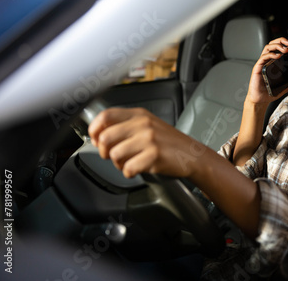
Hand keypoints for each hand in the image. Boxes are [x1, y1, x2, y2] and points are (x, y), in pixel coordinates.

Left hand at [88, 107, 206, 178]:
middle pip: (105, 137)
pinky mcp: (154, 155)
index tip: (95, 138)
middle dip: (104, 151)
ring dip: (119, 164)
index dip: (94, 129)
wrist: (192, 154)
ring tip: (129, 163)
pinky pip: (128, 168)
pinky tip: (138, 169)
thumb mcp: (148, 125)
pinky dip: (129, 173)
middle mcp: (143, 124)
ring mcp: (149, 139)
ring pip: (115, 155)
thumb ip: (126, 125)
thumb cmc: (169, 142)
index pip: (106, 115)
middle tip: (113, 155)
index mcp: (139, 114)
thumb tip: (98, 133)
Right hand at [246, 37, 287, 103]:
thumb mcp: (285, 86)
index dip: (284, 42)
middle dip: (280, 40)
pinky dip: (270, 54)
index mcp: (273, 62)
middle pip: (272, 44)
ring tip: (284, 48)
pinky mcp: (258, 68)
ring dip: (276, 45)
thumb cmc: (270, 92)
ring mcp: (262, 64)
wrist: (261, 100)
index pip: (277, 47)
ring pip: (267, 48)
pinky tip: (277, 55)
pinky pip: (263, 57)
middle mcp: (267, 61)